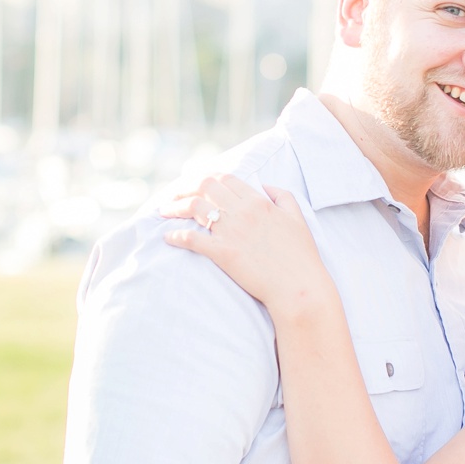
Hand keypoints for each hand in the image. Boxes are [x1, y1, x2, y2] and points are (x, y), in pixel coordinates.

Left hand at [162, 175, 331, 315]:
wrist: (298, 286)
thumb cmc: (301, 255)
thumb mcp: (297, 218)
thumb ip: (283, 196)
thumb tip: (266, 185)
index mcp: (258, 201)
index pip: (225, 178)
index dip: (205, 177)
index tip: (193, 182)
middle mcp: (242, 212)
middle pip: (205, 187)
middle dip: (184, 187)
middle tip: (173, 196)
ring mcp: (231, 232)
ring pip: (194, 208)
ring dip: (175, 207)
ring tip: (164, 211)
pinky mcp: (223, 253)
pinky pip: (192, 240)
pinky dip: (176, 237)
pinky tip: (167, 238)